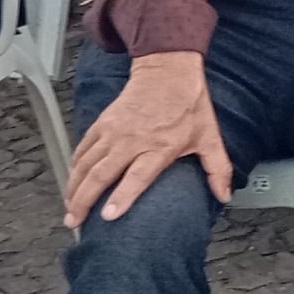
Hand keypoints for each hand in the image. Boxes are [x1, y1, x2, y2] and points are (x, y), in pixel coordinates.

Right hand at [66, 52, 231, 227]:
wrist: (168, 71)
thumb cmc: (189, 106)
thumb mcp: (209, 137)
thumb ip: (217, 169)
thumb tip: (224, 195)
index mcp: (159, 146)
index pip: (137, 176)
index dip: (122, 197)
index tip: (108, 216)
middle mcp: (131, 140)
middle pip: (101, 174)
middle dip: (84, 201)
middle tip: (75, 222)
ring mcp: (113, 131)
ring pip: (85, 163)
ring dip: (74, 188)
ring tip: (69, 209)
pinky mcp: (102, 123)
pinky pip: (82, 148)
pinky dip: (74, 167)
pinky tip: (71, 182)